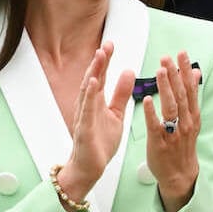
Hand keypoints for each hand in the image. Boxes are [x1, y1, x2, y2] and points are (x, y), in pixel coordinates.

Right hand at [57, 41, 134, 205]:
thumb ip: (121, 94)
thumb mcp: (116, 114)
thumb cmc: (100, 141)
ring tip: (100, 56)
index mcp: (96, 102)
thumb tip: (128, 72)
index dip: (105, 61)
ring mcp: (84, 116)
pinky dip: (89, 95)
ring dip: (94, 72)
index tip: (110, 44)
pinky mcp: (84, 128)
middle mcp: (87, 106)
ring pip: (88, 91)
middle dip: (99, 62)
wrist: (90, 167)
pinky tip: (93, 83)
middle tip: (107, 44)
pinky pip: (87, 110)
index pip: (100, 77)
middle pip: (93, 79)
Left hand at [142, 52, 201, 211]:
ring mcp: (174, 133)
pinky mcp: (160, 143)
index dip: (185, 71)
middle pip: (181, 95)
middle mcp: (185, 122)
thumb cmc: (182, 146)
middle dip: (175, 75)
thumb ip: (190, 97)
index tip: (182, 54)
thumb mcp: (191, 120)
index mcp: (192, 116)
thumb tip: (194, 74)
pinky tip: (148, 99)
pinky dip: (152, 112)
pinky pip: (156, 125)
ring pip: (171, 107)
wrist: (180, 175)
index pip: (190, 89)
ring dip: (166, 88)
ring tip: (160, 71)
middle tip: (167, 58)